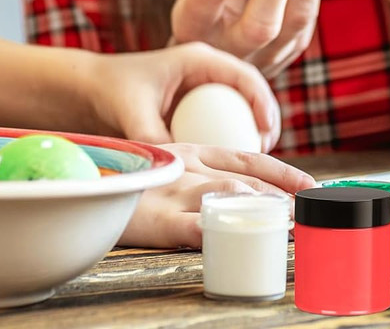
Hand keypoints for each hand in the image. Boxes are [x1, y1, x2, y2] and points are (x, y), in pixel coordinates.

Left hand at [87, 42, 282, 150]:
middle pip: (250, 91)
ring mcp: (202, 88)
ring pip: (240, 107)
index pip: (243, 75)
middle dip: (264, 119)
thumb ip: (153, 135)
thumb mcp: (133, 110)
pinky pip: (223, 120)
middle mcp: (205, 70)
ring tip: (256, 161)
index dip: (262, 101)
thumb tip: (176, 164)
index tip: (266, 130)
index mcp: (197, 59)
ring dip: (251, 130)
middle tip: (267, 150)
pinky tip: (229, 164)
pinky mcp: (195, 106)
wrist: (89, 89)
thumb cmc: (110, 88)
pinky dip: (232, 137)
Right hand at [117, 144, 314, 247]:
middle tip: (313, 213)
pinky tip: (247, 240)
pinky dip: (226, 233)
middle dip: (284, 198)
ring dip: (265, 212)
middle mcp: (187, 164)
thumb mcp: (164, 166)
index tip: (312, 185)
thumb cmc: (122, 181)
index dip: (284, 171)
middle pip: (248, 180)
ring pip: (231, 196)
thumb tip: (238, 194)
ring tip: (292, 227)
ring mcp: (174, 190)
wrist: (76, 181)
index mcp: (191, 149)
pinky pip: (198, 227)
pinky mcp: (158, 218)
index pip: (249, 157)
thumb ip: (195, 176)